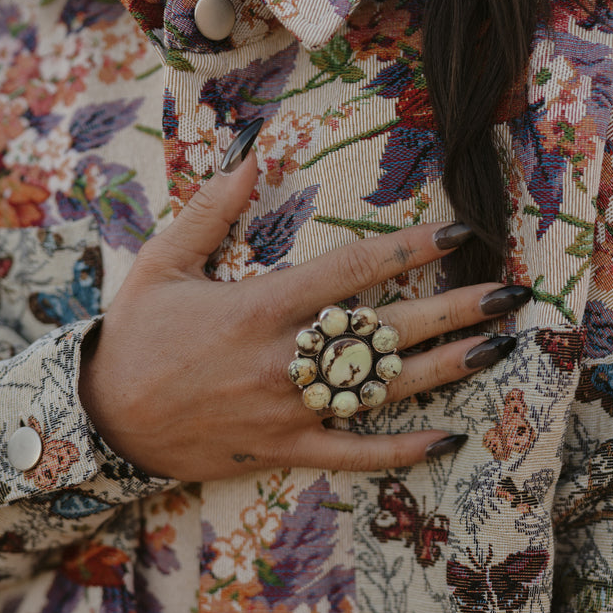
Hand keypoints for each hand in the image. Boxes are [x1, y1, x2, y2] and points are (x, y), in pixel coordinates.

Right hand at [79, 154, 528, 480]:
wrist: (103, 421)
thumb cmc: (135, 336)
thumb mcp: (160, 263)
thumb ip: (209, 210)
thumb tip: (255, 158)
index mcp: (257, 307)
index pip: (349, 272)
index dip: (409, 251)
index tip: (458, 232)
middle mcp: (281, 360)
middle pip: (383, 333)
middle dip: (451, 312)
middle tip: (508, 296)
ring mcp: (286, 411)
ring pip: (380, 392)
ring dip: (443, 371)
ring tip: (496, 350)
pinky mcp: (283, 449)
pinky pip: (352, 454)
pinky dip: (400, 450)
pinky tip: (448, 437)